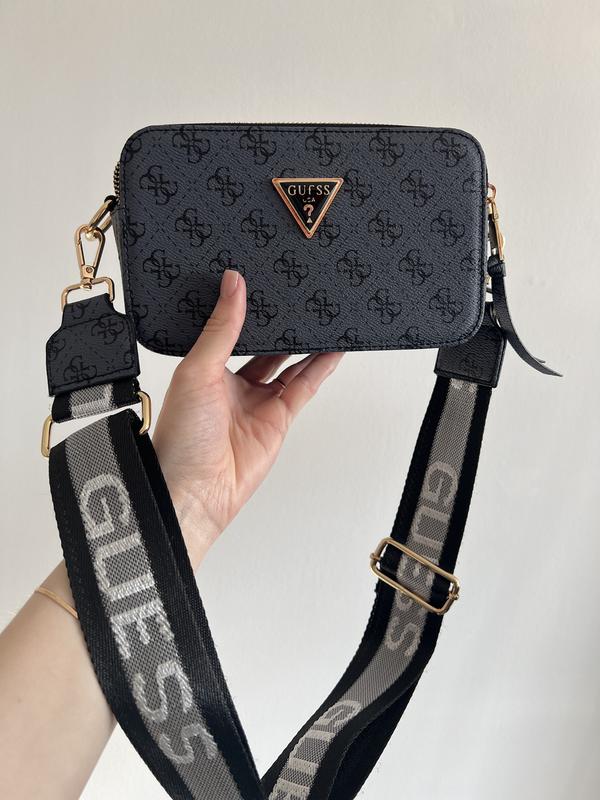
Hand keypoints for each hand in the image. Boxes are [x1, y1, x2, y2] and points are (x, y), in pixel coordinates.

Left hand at [152, 269, 343, 568]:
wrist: (197, 490)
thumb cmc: (182, 438)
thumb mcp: (198, 370)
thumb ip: (221, 328)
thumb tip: (233, 285)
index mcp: (205, 370)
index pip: (231, 332)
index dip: (245, 311)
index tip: (259, 284)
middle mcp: (232, 385)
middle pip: (263, 348)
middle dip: (279, 326)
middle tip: (296, 298)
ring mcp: (257, 403)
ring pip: (288, 365)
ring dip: (305, 344)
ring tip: (321, 317)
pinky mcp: (279, 420)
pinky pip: (303, 387)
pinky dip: (320, 368)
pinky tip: (331, 350)